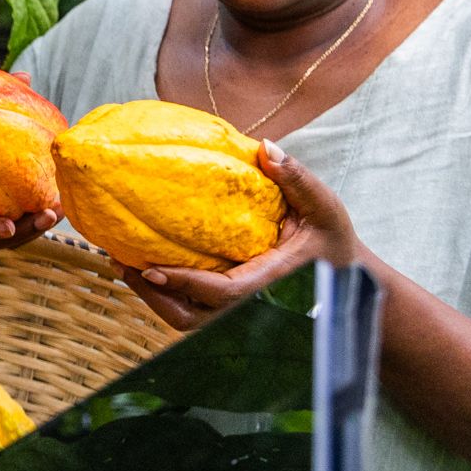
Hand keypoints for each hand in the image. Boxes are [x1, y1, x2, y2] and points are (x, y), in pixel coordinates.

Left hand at [121, 141, 362, 331]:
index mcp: (271, 285)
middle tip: (123, 263)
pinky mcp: (231, 313)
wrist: (347, 283)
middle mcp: (251, 308)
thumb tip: (264, 148)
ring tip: (125, 265)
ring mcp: (239, 316)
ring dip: (154, 298)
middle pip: (192, 319)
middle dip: (154, 297)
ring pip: (187, 321)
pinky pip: (192, 313)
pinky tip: (147, 267)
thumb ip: (297, 179)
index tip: (149, 269)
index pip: (221, 293)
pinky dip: (167, 295)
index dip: (184, 283)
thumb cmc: (334, 243)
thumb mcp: (324, 207)